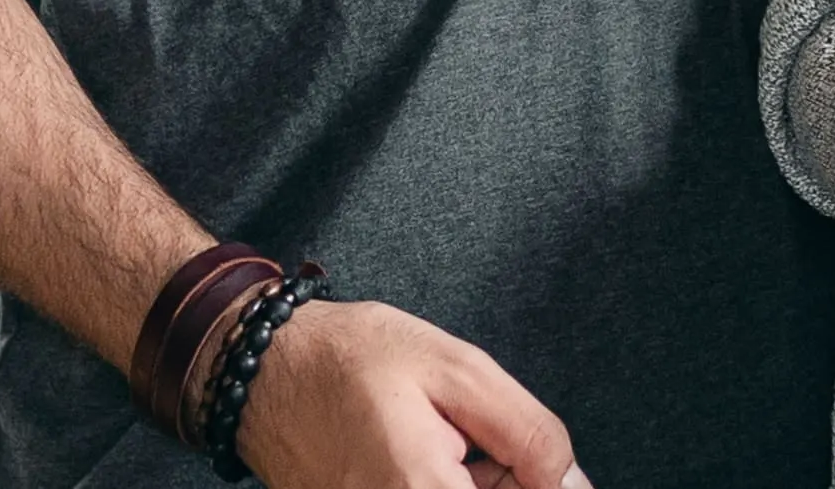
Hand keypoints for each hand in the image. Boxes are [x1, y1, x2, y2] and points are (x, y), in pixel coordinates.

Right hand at [231, 298, 583, 488]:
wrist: (262, 372)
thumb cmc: (352, 358)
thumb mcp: (456, 369)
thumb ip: (526, 433)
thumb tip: (572, 486)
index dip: (542, 484)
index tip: (536, 466)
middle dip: (507, 483)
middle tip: (485, 448)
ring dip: (477, 484)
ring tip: (450, 447)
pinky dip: (441, 487)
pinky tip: (431, 462)